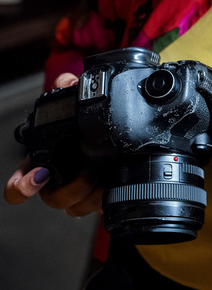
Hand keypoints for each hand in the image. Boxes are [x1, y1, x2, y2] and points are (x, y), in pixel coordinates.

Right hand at [3, 72, 102, 216]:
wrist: (111, 145)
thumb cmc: (82, 129)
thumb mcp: (77, 106)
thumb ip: (69, 89)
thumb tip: (67, 80)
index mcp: (43, 163)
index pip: (18, 185)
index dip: (22, 186)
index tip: (41, 175)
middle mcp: (54, 183)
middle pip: (52, 198)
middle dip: (73, 187)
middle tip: (91, 169)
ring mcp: (74, 194)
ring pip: (73, 207)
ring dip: (91, 194)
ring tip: (106, 175)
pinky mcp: (93, 200)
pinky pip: (93, 209)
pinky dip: (104, 198)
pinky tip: (114, 183)